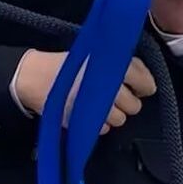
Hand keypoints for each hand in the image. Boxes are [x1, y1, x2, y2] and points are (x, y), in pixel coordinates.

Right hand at [13, 49, 156, 132]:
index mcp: (113, 67)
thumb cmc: (67, 65)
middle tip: (114, 95)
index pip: (145, 83)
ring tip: (98, 104)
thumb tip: (145, 79)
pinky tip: (88, 112)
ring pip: (120, 119)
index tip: (138, 87)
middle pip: (134, 105)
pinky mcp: (86, 122)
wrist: (36, 77)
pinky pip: (104, 129)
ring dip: (112, 114)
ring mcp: (98, 107)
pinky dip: (99, 123)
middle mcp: (109, 87)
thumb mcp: (96, 54)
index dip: (144, 86)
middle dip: (127, 102)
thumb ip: (123, 64)